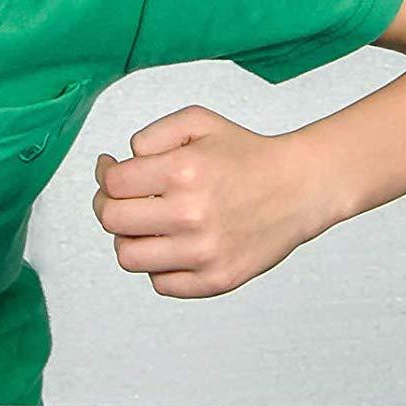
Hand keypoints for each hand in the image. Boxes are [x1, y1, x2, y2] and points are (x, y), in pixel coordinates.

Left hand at [92, 105, 335, 298]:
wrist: (300, 188)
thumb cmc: (248, 155)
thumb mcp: (198, 122)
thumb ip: (150, 135)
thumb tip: (119, 165)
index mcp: (184, 171)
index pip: (113, 184)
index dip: (105, 176)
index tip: (111, 171)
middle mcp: (191, 214)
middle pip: (112, 220)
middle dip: (109, 206)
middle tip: (120, 199)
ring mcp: (204, 253)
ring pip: (128, 257)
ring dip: (130, 238)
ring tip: (147, 224)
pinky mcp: (216, 280)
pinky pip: (160, 283)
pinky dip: (159, 265)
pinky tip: (173, 245)